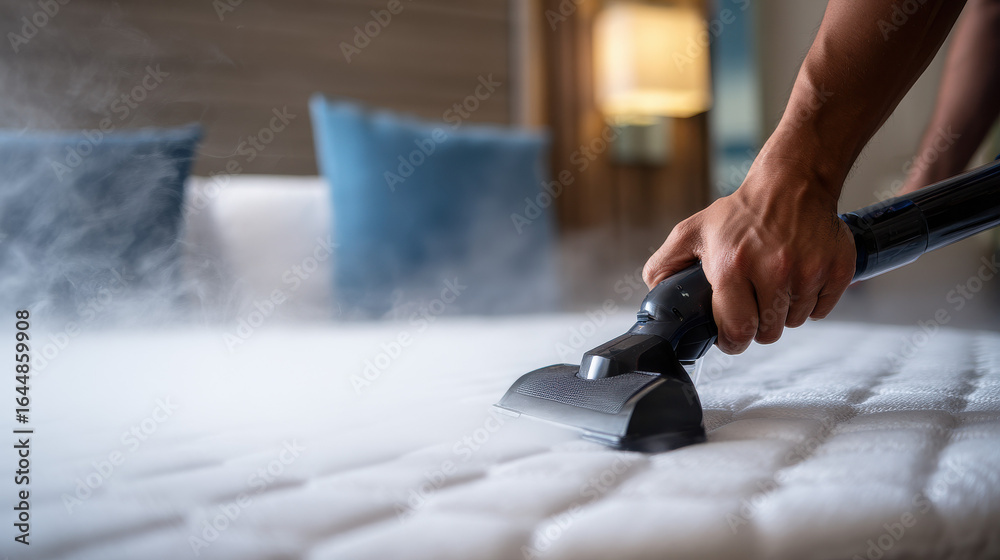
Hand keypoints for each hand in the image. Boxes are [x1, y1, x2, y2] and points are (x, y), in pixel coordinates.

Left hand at [643, 161, 856, 353]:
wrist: (790, 184)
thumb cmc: (740, 213)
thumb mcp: (691, 232)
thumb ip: (664, 265)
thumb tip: (655, 295)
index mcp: (733, 266)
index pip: (738, 330)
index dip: (733, 340)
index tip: (732, 336)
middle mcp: (773, 271)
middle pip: (768, 333)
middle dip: (758, 325)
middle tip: (753, 302)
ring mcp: (809, 271)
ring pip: (795, 322)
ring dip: (784, 312)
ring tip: (775, 283)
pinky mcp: (837, 269)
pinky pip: (821, 310)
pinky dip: (810, 302)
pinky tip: (798, 278)